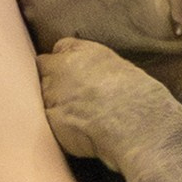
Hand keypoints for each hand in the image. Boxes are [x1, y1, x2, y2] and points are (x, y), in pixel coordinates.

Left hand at [38, 34, 155, 163]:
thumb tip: (95, 75)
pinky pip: (48, 122)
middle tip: (70, 96)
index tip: (70, 72)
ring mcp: (52, 95)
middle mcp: (61, 69)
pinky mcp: (50, 120)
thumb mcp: (123, 68)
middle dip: (52, 81)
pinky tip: (77, 133)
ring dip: (53, 104)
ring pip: (42, 97)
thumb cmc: (139, 97)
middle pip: (43, 70)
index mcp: (82, 52)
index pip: (59, 48)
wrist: (135, 124)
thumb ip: (98, 67)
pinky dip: (58, 126)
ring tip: (76, 117)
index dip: (63, 61)